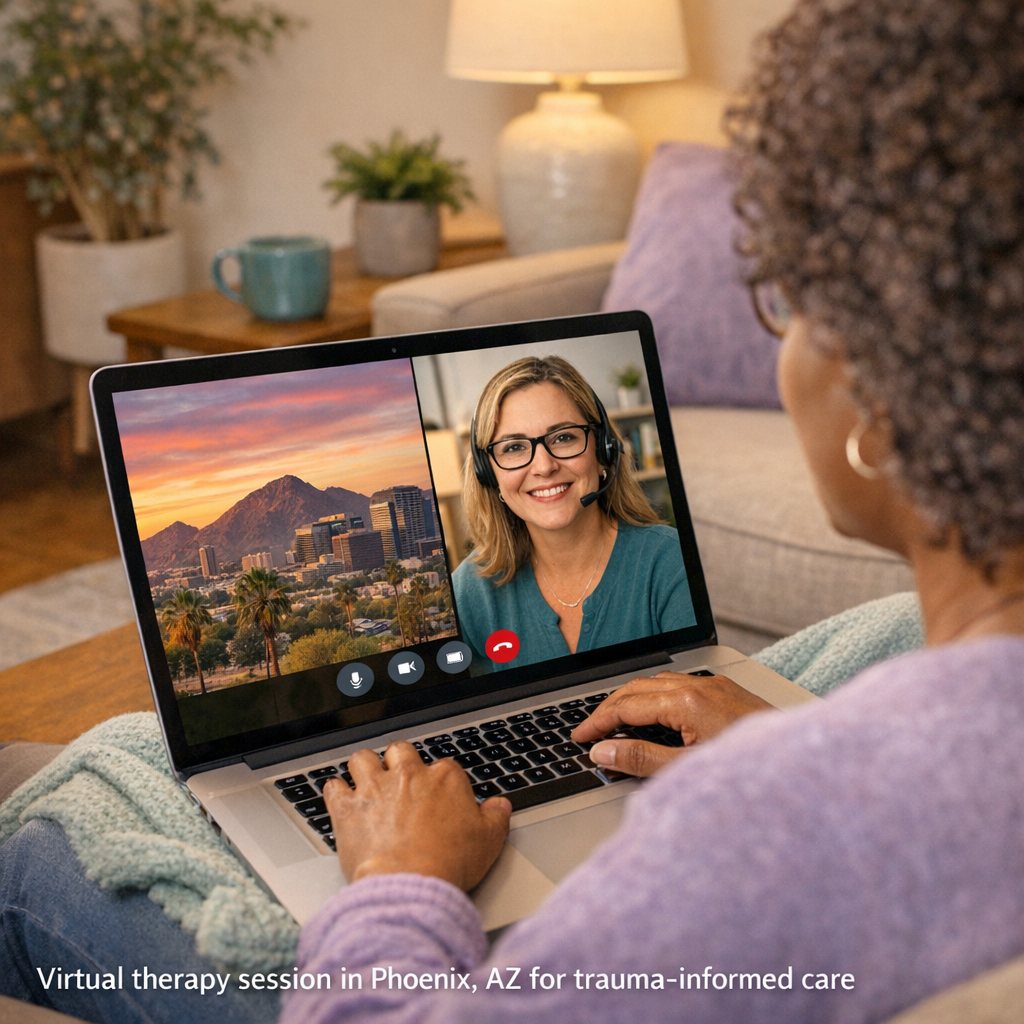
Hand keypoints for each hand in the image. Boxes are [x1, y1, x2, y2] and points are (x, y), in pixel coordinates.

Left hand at [323, 742, 510, 890]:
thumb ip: (495, 818)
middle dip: (398, 762)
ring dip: (363, 768)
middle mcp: (408, 775)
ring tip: (366, 782)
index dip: (439, 781)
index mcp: (444, 779)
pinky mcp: (347, 808)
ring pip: (362, 758)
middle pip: (399, 751)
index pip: (442, 766)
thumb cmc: (449, 864)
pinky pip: (333, 787)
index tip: (438, 796)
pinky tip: (340, 799)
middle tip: (399, 780)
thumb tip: (501, 806)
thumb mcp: (488, 841)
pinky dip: (335, 792)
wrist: (410, 884)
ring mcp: (375, 789)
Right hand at [571, 672, 773, 776]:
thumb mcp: (687, 771)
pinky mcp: (727, 692)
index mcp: (686, 701)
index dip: (597, 723)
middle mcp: (699, 686)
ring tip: (614, 723)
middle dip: (608, 708)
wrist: (804, 766)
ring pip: (658, 683)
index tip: (580, 738)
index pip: (626, 706)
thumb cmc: (751, 772)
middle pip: (637, 688)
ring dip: (631, 700)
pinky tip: (654, 715)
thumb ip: (641, 760)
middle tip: (588, 731)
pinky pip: (680, 685)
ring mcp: (714, 686)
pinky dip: (655, 697)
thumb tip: (604, 753)